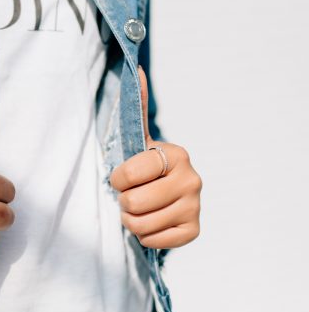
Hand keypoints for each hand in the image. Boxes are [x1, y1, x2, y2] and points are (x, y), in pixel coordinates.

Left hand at [109, 66, 201, 248]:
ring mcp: (196, 206)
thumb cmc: (143, 166)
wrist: (161, 194)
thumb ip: (137, 107)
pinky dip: (146, 237)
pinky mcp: (193, 230)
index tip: (123, 177)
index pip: (125, 176)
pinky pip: (156, 242)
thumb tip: (136, 69)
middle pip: (133, 203)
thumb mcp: (137, 137)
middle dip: (123, 202)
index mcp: (176, 154)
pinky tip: (152, 223)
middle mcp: (192, 179)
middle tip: (132, 195)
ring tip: (139, 209)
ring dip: (131, 221)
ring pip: (140, 225)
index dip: (116, 180)